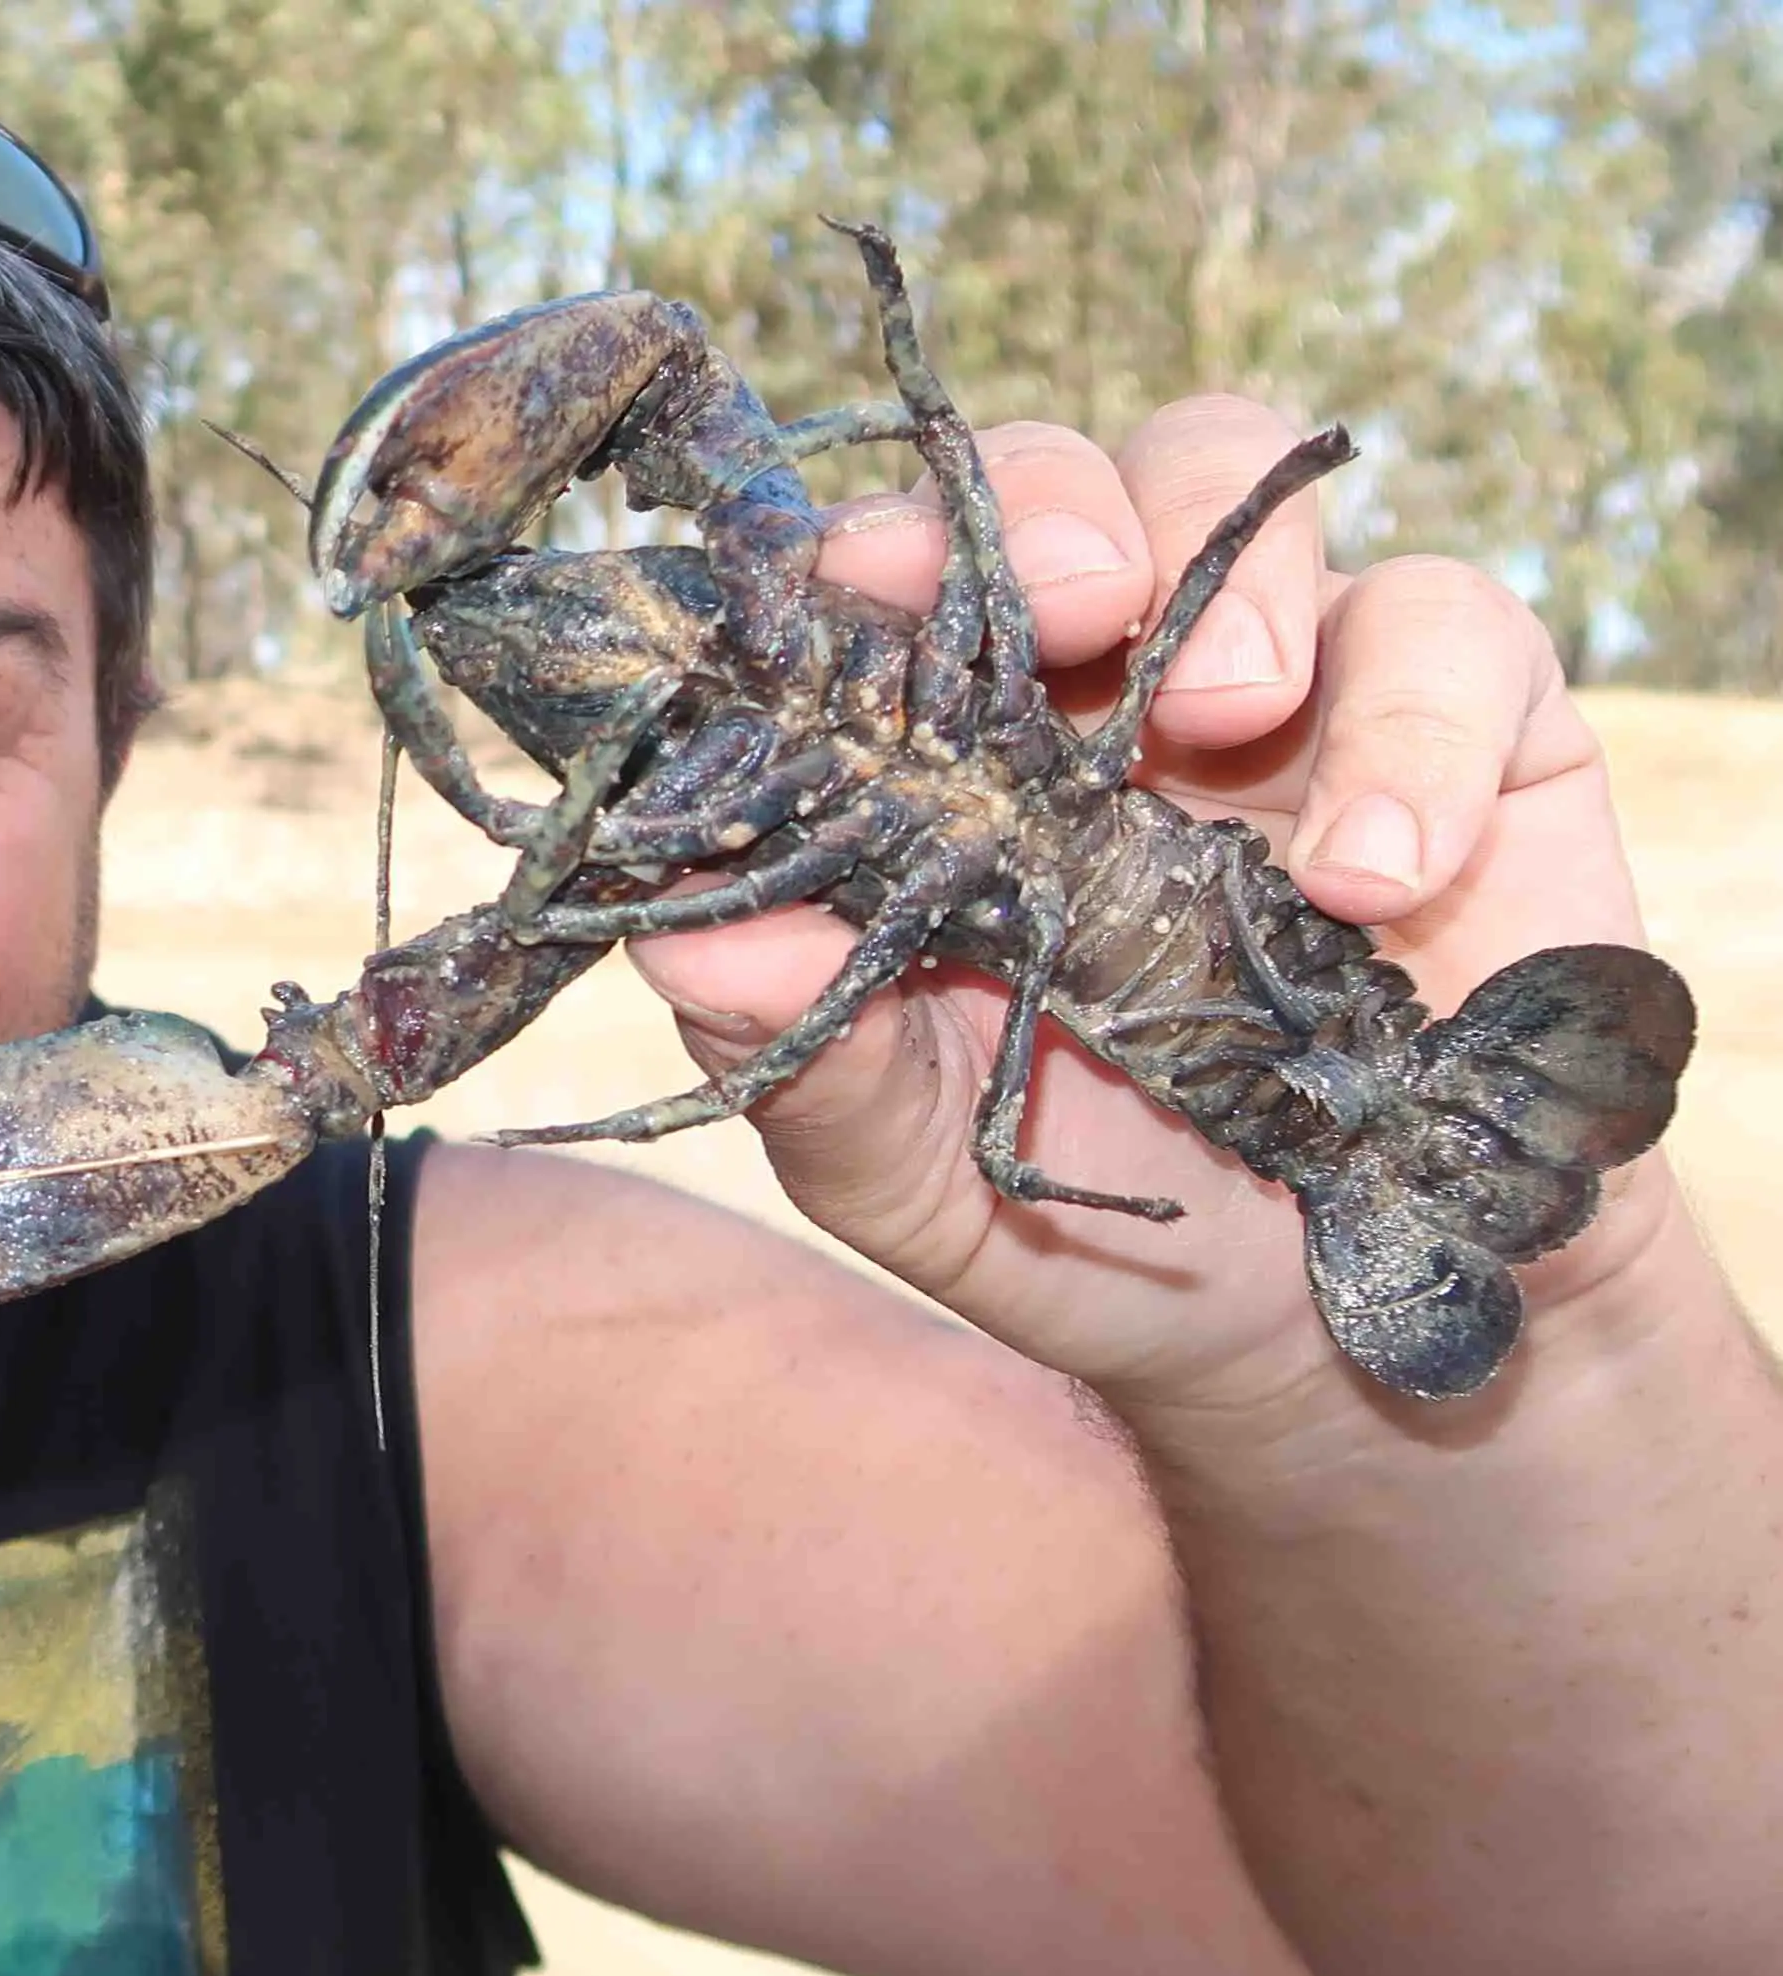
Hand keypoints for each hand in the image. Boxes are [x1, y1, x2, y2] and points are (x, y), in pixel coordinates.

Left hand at [625, 395, 1672, 1408]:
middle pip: (1055, 480)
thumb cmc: (1091, 1213)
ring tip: (1230, 716)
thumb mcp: (919, 1172)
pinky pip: (1458, 626)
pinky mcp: (1470, 725)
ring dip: (1230, 578)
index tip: (855, 580)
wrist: (1333, 1321)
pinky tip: (1378, 875)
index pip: (875, 591)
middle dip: (1053, 505)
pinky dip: (1422, 728)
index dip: (856, 551)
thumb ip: (807, 1057)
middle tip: (1074, 598)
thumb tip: (680, 939)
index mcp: (938, 764)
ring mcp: (1281, 683)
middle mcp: (1090, 689)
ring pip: (1238, 481)